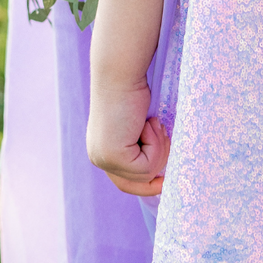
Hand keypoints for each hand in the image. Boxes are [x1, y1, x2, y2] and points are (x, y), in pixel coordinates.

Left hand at [87, 78, 170, 196]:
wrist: (121, 75)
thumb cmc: (133, 92)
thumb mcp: (139, 127)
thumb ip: (143, 148)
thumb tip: (161, 174)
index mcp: (101, 153)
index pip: (124, 183)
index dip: (146, 187)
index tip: (165, 184)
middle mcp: (98, 158)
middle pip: (135, 183)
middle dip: (157, 161)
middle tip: (161, 132)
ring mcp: (103, 159)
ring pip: (146, 174)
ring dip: (158, 147)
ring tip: (153, 122)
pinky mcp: (113, 156)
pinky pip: (148, 166)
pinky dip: (155, 143)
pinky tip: (147, 122)